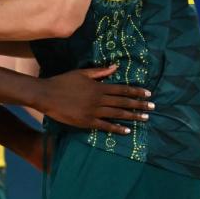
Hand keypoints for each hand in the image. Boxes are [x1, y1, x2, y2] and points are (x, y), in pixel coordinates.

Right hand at [36, 65, 154, 134]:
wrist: (47, 95)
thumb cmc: (63, 82)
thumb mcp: (82, 73)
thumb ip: (100, 72)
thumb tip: (115, 67)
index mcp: (99, 87)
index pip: (122, 89)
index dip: (136, 92)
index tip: (148, 94)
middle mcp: (99, 100)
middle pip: (123, 103)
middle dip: (139, 105)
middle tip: (152, 107)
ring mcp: (93, 112)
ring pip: (117, 114)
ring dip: (133, 116)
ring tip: (145, 118)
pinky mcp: (86, 122)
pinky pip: (105, 126)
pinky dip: (117, 129)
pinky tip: (127, 131)